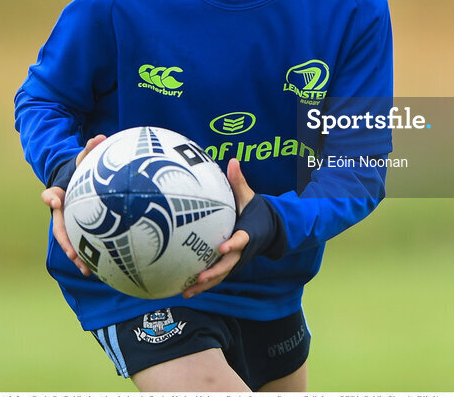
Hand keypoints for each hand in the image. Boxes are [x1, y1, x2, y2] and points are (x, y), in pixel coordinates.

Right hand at [40, 134, 105, 276]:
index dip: (51, 197)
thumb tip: (101, 137)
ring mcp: (68, 222)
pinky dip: (88, 256)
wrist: (75, 180)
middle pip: (58, 228)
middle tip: (72, 252)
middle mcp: (60, 210)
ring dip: (76, 256)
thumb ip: (90, 149)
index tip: (56, 200)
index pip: (50, 194)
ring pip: (68, 241)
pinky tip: (99, 270)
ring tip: (86, 270)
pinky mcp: (77, 229)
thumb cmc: (81, 169)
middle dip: (65, 241)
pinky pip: (81, 244)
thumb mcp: (84, 158)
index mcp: (59, 193)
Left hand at [182, 158, 253, 298]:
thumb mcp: (249, 196)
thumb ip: (239, 181)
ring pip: (220, 276)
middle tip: (200, 277)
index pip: (241, 240)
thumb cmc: (255, 210)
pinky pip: (215, 277)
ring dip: (205, 285)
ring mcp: (235, 260)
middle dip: (215, 272)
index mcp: (248, 233)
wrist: (269, 229)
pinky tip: (184, 290)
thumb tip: (233, 161)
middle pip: (228, 264)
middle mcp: (242, 251)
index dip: (232, 245)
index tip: (221, 247)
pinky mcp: (228, 265)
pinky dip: (202, 286)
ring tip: (187, 291)